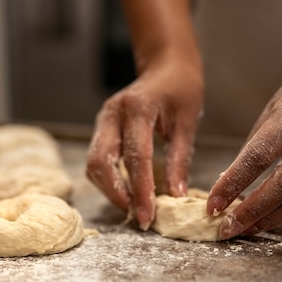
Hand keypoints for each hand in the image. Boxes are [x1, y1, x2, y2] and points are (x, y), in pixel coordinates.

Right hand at [86, 56, 202, 228]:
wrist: (165, 66)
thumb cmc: (181, 90)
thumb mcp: (188, 123)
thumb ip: (179, 160)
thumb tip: (176, 197)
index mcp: (137, 108)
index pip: (135, 157)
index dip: (141, 190)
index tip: (148, 216)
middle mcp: (112, 114)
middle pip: (100, 162)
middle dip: (116, 194)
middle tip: (138, 215)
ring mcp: (102, 121)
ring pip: (93, 165)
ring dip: (110, 190)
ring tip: (134, 206)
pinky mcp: (100, 129)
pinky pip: (96, 161)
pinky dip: (109, 180)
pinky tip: (127, 191)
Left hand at [207, 53, 281, 238]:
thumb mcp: (271, 112)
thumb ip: (253, 147)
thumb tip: (227, 185)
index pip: (260, 153)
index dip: (234, 182)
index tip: (213, 203)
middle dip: (253, 208)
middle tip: (227, 226)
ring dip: (272, 218)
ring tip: (244, 229)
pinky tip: (266, 220)